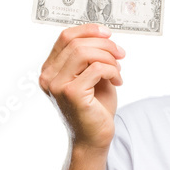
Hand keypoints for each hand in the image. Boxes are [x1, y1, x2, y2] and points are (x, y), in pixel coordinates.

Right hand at [38, 23, 125, 150]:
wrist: (94, 139)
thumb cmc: (94, 109)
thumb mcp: (92, 76)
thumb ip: (91, 57)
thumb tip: (103, 35)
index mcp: (50, 69)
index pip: (65, 37)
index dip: (88, 30)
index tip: (108, 34)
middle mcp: (48, 76)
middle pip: (76, 43)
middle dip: (104, 45)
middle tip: (121, 54)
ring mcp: (57, 85)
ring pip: (84, 52)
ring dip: (108, 58)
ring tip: (118, 71)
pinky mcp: (72, 93)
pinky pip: (96, 69)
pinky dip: (112, 71)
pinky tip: (117, 82)